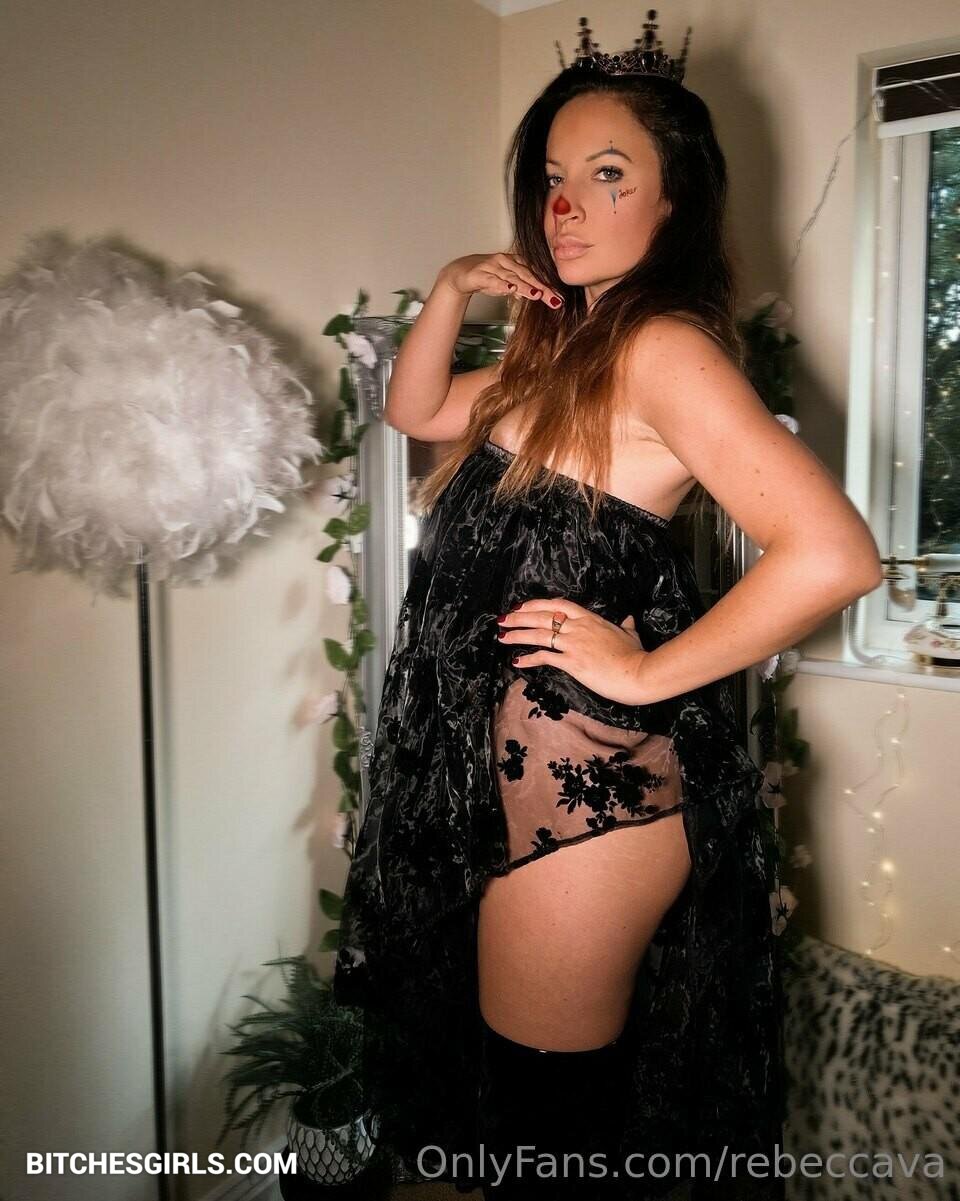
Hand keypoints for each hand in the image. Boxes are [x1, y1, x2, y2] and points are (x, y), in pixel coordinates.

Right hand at [440, 253, 562, 308]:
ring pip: (512, 277)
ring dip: (525, 286)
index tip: (559, 297)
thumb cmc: (485, 276)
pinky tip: (510, 290)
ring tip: (536, 294)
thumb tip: (537, 295)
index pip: (534, 274)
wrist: (460, 273)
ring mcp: (493, 266)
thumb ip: (521, 289)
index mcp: (515, 262)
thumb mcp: (506, 284)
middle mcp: (506, 262)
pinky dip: (502, 285)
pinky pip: (492, 279)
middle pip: (527, 275)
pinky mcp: (480, 273)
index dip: (548, 285)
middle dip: (542, 287)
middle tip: (554, 298)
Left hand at [496, 598, 653, 706]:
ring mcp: (574, 644)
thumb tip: (629, 619)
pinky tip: (517, 661)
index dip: (537, 604)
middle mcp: (578, 628)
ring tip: (501, 636)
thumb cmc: (635, 654)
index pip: (558, 605)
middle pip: (542, 617)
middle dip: (519, 617)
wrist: (638, 672)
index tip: (523, 605)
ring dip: (517, 635)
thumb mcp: (631, 634)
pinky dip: (529, 658)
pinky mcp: (572, 662)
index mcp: (590, 618)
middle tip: (503, 619)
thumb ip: (626, 625)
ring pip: (539, 634)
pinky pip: (545, 657)